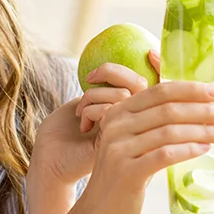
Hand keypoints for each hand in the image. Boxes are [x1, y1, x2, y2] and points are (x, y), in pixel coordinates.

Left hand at [30, 51, 161, 187]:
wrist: (52, 160)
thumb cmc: (65, 129)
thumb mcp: (88, 102)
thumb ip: (109, 88)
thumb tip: (131, 62)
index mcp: (132, 112)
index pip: (157, 84)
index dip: (161, 67)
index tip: (152, 53)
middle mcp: (136, 123)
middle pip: (142, 84)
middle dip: (112, 72)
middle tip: (91, 77)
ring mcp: (129, 135)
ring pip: (124, 95)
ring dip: (95, 95)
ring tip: (81, 112)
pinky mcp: (117, 143)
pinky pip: (111, 110)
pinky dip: (92, 109)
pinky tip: (83, 126)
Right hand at [73, 80, 213, 213]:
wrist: (99, 213)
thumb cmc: (125, 176)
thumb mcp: (133, 143)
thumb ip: (155, 124)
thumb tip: (200, 109)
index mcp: (118, 112)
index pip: (159, 91)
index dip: (191, 89)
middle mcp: (116, 125)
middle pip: (168, 109)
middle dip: (204, 110)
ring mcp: (119, 148)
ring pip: (170, 131)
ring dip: (203, 130)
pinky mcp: (127, 171)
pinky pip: (165, 154)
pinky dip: (189, 149)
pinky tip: (206, 148)